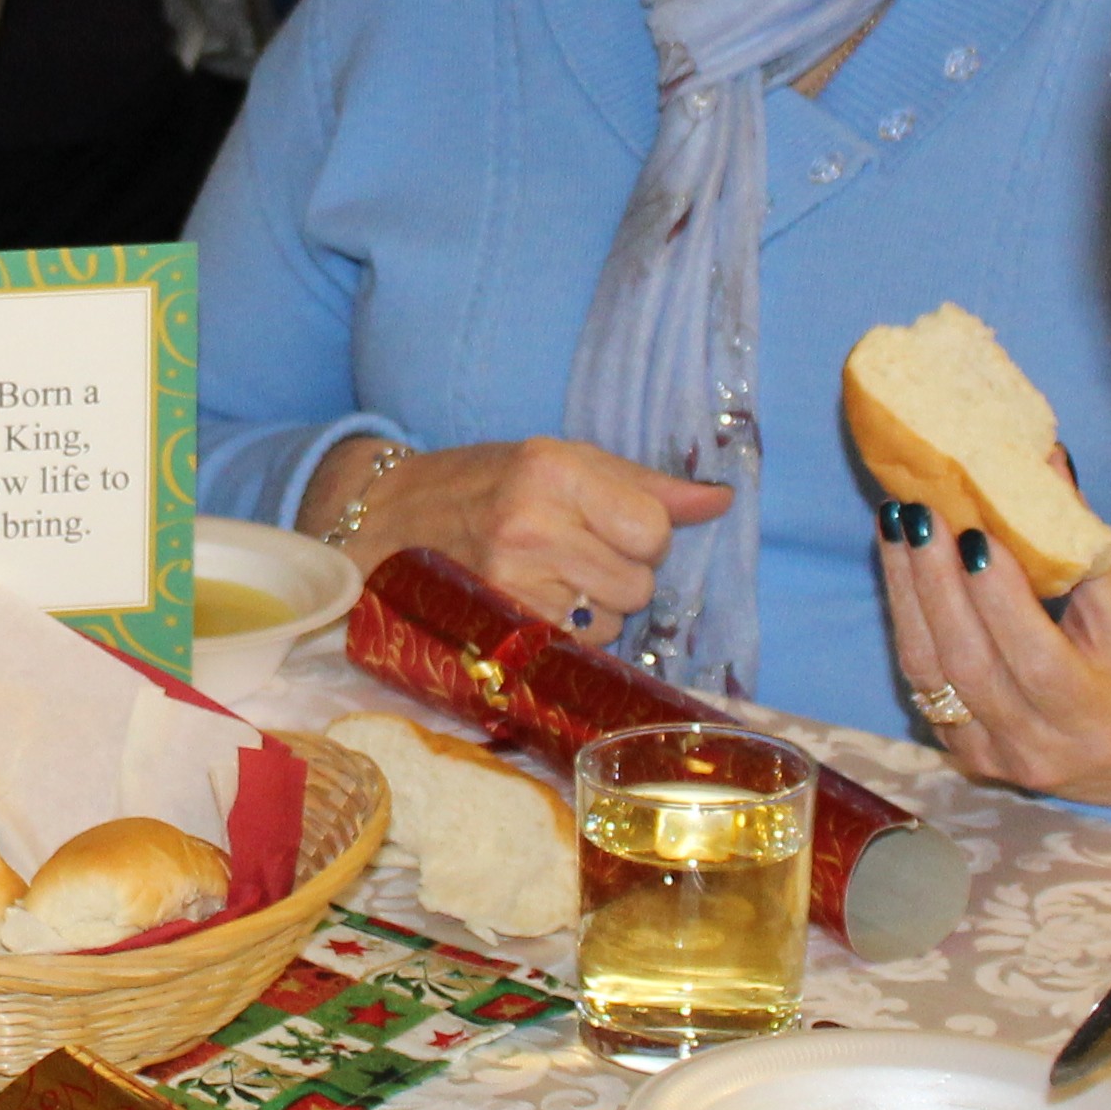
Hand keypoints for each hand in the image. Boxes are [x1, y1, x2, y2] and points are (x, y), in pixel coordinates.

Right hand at [315, 432, 732, 635]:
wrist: (389, 519)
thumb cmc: (489, 483)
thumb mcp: (564, 463)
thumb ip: (646, 485)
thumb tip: (722, 501)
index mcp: (553, 470)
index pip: (652, 527)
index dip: (643, 535)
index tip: (608, 525)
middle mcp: (530, 524)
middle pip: (638, 583)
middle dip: (619, 574)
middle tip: (573, 553)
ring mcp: (509, 580)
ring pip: (611, 623)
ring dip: (593, 608)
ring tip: (548, 577)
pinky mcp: (496, 626)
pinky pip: (575, 647)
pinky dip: (566, 633)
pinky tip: (533, 603)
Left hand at [873, 502, 1110, 805]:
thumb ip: (1084, 547)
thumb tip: (1045, 460)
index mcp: (1098, 719)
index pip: (1037, 660)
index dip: (1000, 598)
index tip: (974, 533)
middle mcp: (1040, 750)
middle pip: (970, 664)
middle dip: (936, 583)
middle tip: (920, 513)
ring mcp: (993, 758)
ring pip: (930, 672)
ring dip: (907, 591)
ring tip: (897, 524)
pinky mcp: (962, 753)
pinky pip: (921, 681)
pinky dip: (908, 617)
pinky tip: (900, 565)